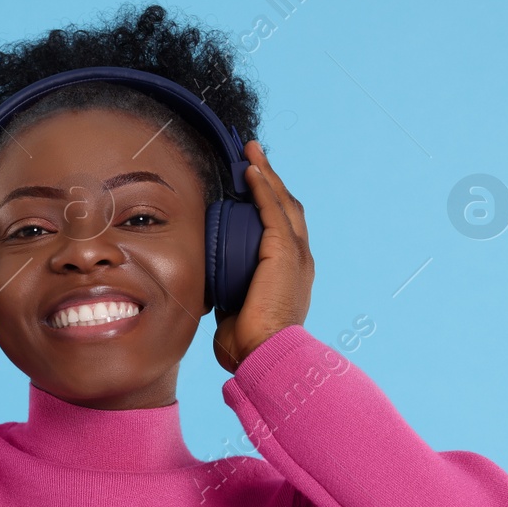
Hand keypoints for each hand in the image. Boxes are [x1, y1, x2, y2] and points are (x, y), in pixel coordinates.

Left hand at [213, 140, 313, 373]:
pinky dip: (263, 187)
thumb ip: (226, 296)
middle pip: (286, 208)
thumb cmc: (248, 346)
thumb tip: (208, 292)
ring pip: (282, 203)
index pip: (280, 229)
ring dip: (266, 174)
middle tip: (252, 156)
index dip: (268, 204)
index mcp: (289, 275)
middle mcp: (299, 260)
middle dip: (270, 180)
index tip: (252, 185)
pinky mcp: (285, 252)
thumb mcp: (234, 313)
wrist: (264, 355)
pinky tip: (251, 170)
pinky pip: (273, 210)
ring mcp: (296, 255)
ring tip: (251, 151)